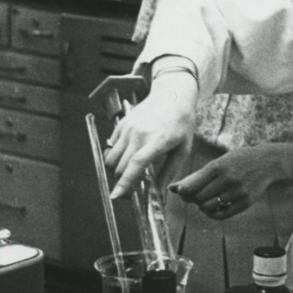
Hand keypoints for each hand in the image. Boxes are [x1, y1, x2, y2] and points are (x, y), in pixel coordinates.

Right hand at [104, 76, 197, 198]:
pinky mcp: (121, 124)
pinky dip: (115, 157)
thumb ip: (169, 172)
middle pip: (120, 166)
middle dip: (121, 184)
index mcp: (158, 140)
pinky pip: (110, 147)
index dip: (125, 182)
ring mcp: (128, 128)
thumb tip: (159, 194)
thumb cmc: (181, 124)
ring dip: (115, 172)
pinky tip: (127, 157)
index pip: (137, 163)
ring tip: (127, 175)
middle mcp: (139, 134)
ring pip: (111, 158)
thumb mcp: (182, 150)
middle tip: (129, 193)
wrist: (172, 95)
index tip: (117, 196)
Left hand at [169, 144, 285, 219]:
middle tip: (196, 195)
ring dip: (203, 206)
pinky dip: (213, 213)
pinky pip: (222, 214)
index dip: (184, 191)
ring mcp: (238, 191)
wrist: (267, 163)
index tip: (182, 192)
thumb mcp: (219, 162)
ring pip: (208, 207)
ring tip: (206, 199)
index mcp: (218, 166)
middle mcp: (228, 179)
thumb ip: (197, 176)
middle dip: (194, 199)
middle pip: (198, 198)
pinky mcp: (246, 202)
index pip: (192, 185)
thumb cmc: (238, 160)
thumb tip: (172, 188)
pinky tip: (214, 207)